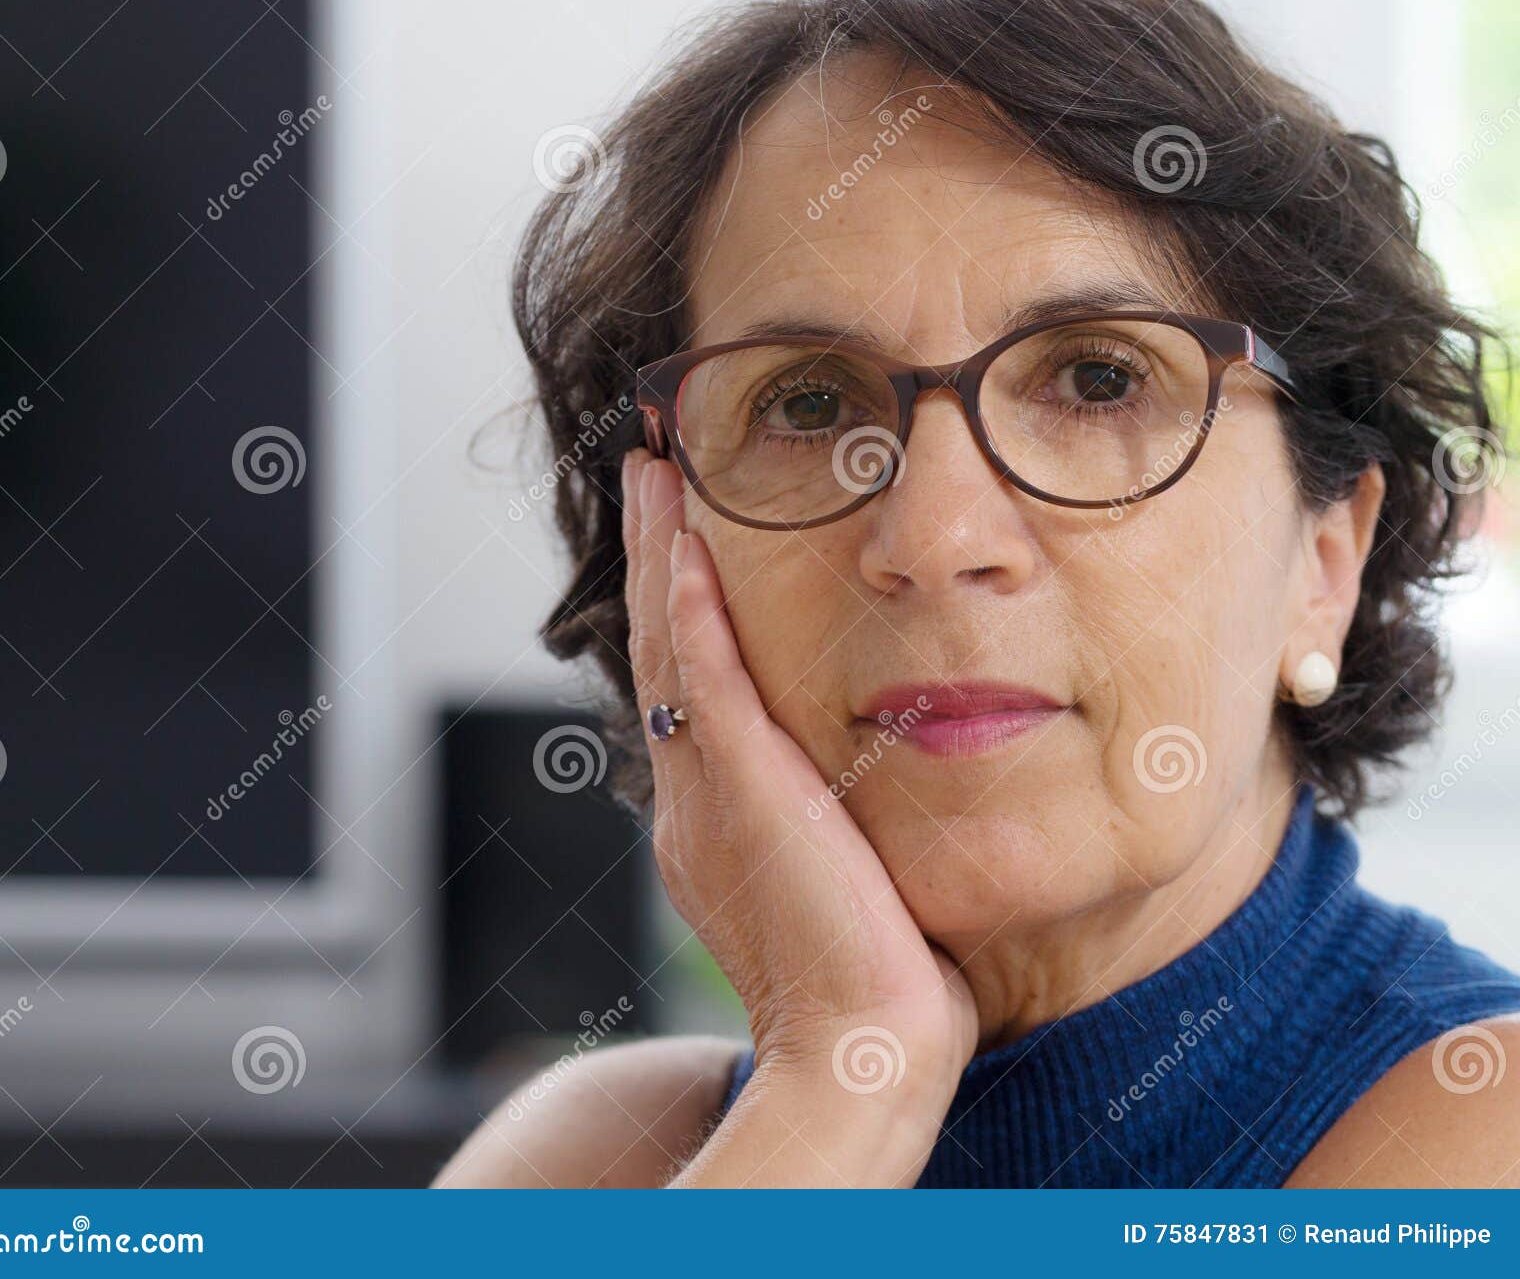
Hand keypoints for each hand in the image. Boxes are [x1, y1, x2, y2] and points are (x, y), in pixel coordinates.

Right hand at [622, 450, 977, 1182]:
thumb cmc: (875, 986)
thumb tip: (864, 789)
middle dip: (654, 556)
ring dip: (660, 554)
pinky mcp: (737, 790)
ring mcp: (704, 793)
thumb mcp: (843, 884)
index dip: (675, 607)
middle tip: (651, 473)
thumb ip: (832, 826)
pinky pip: (701, 679)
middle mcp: (690, 799)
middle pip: (658, 649)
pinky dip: (688, 607)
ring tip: (656, 475)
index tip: (684, 539)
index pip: (683, 688)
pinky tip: (686, 545)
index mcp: (710, 821)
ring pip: (667, 647)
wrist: (861, 1054)